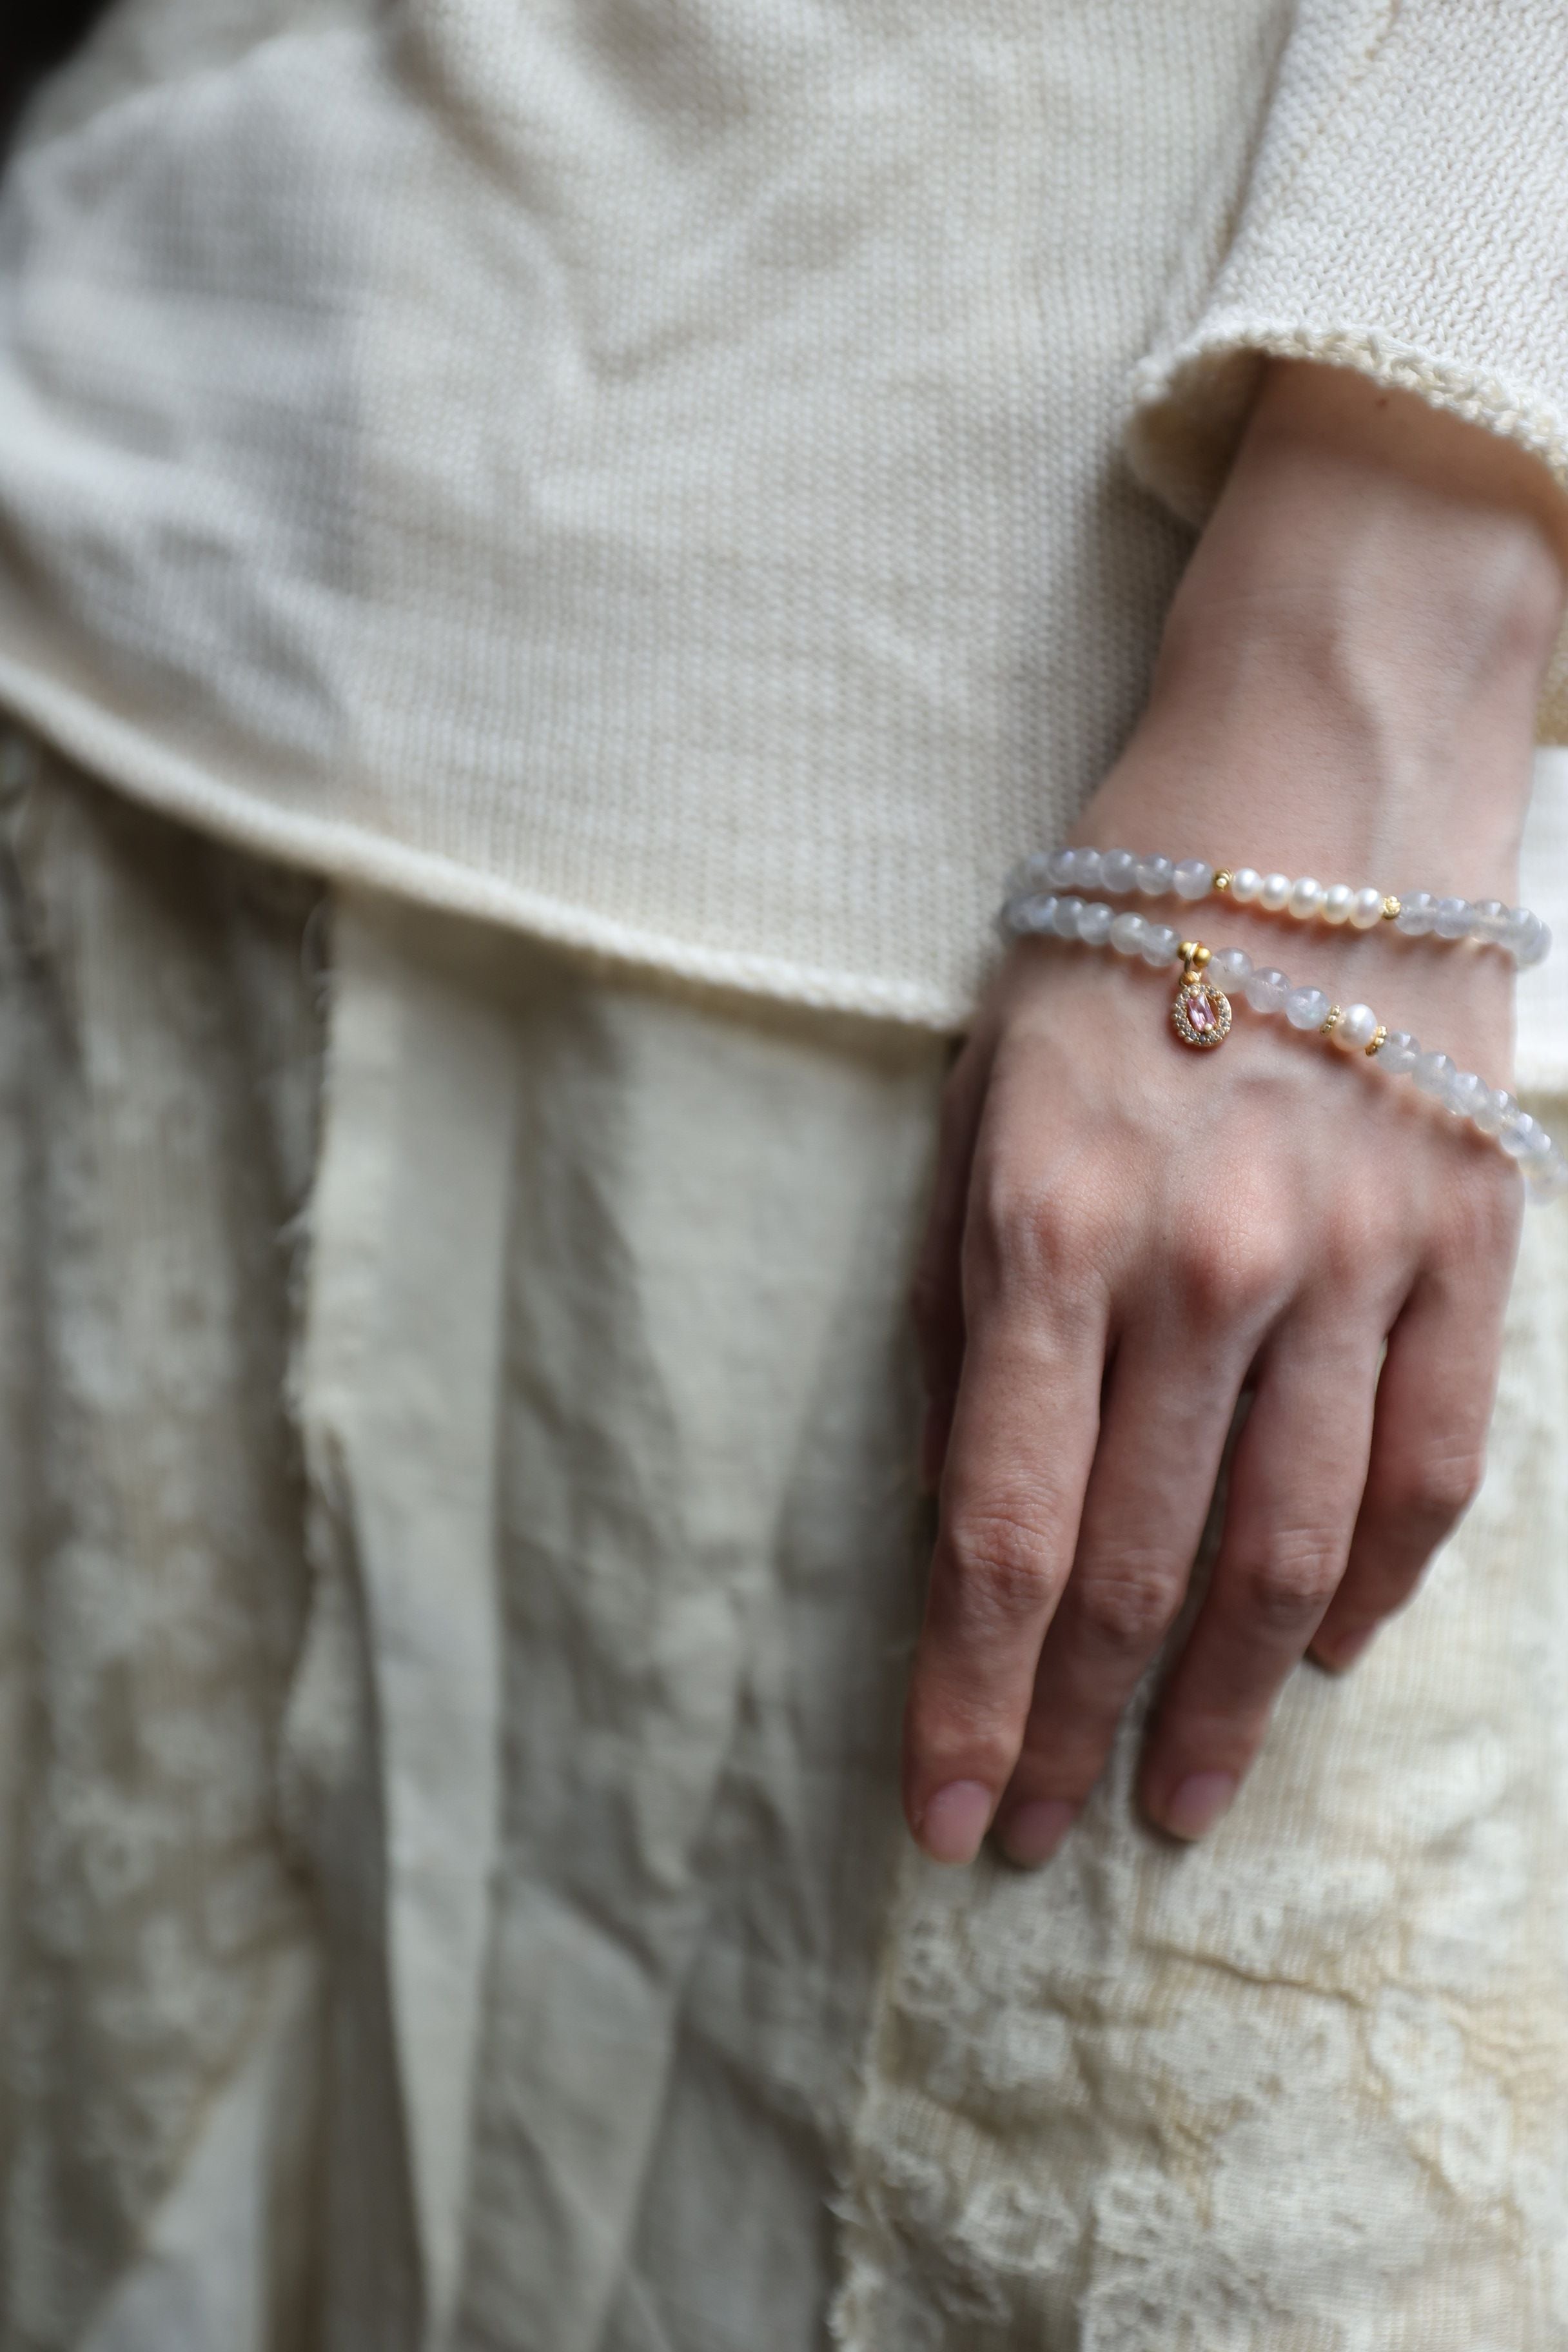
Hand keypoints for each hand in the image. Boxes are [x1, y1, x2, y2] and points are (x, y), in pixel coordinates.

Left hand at [903, 362, 1567, 1865]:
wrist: (1314, 786)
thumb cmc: (1105, 948)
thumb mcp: (969, 1102)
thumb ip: (963, 1305)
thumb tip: (965, 1502)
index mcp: (1049, 1225)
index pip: (1005, 1530)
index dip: (971, 1697)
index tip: (943, 1816)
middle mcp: (1209, 1263)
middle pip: (1142, 1571)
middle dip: (1079, 1730)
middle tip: (1041, 1843)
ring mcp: (1357, 1260)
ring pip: (1292, 1555)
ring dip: (1231, 1706)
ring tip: (1181, 1804)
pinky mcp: (1469, 1245)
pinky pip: (1427, 1469)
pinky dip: (1373, 1585)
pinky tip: (1320, 1656)